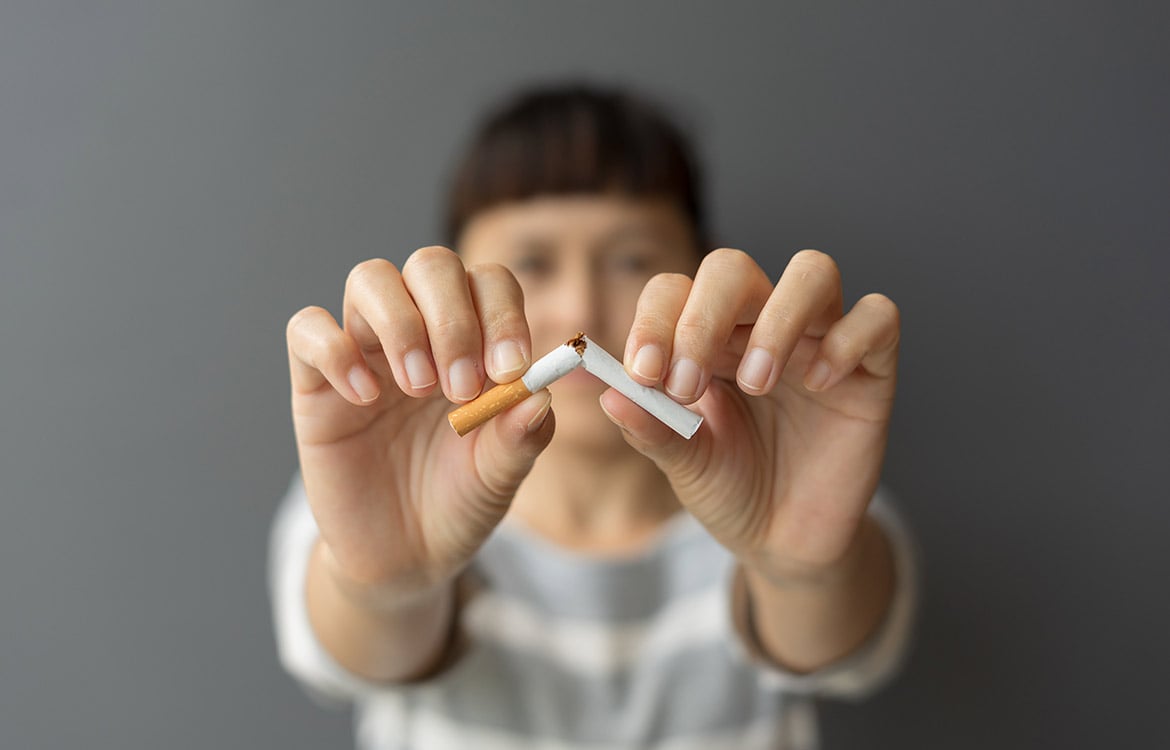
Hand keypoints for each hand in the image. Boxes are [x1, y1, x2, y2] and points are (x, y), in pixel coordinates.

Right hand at [286, 247, 554, 600]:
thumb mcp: (500, 477)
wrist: (404, 557)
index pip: (489, 284)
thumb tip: (540, 392)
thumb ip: (522, 436)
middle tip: (461, 387)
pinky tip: (365, 398)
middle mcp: (421, 333)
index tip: (510, 370)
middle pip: (431, 265)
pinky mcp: (316, 381)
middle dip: (453, 318)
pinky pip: (307, 328)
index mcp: (476, 343)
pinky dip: (335, 350)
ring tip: (417, 388)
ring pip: (370, 278)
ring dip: (400, 324)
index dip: (502, 313)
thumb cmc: (459, 503)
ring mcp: (366, 351)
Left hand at [601, 248, 899, 582]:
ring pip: (813, 271)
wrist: (784, 543)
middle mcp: (760, 326)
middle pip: (733, 269)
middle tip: (687, 386)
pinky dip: (848, 340)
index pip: (675, 290)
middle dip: (702, 318)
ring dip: (777, 320)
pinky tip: (819, 385)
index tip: (642, 373)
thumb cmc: (731, 489)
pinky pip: (879, 318)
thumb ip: (651, 429)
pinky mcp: (870, 369)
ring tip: (756, 382)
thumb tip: (610, 394)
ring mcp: (818, 341)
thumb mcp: (684, 465)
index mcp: (705, 339)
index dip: (655, 320)